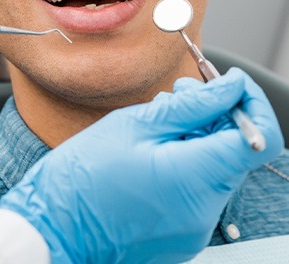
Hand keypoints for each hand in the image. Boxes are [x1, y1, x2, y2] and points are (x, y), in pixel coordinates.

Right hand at [0, 69, 283, 263]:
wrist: (53, 228)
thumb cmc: (83, 177)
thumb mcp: (135, 124)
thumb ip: (192, 105)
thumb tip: (231, 86)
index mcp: (195, 179)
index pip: (260, 138)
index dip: (250, 102)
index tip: (229, 82)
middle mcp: (205, 210)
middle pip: (237, 149)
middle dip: (217, 113)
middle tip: (182, 91)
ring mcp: (195, 226)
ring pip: (217, 165)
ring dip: (200, 133)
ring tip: (161, 116)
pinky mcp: (182, 232)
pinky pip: (200, 186)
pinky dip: (188, 158)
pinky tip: (156, 145)